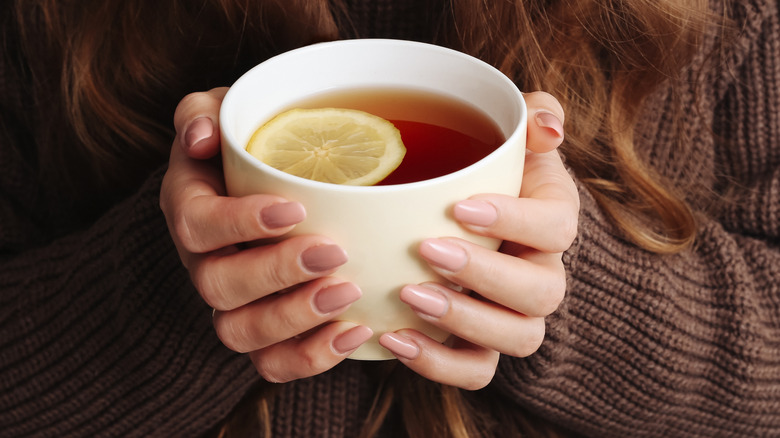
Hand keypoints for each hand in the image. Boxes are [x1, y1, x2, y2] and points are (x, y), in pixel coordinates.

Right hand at [160, 88, 372, 382]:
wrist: (271, 184)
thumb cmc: (253, 145)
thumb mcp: (228, 114)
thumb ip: (204, 112)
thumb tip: (200, 138)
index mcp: (190, 208)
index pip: (198, 224)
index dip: (240, 223)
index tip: (295, 209)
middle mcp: (203, 262)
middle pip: (219, 286)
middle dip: (277, 273)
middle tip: (334, 250)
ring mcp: (231, 304)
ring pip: (240, 333)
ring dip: (296, 319)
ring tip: (349, 294)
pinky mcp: (264, 333)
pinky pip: (272, 362)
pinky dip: (312, 357)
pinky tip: (357, 331)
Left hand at [378, 92, 578, 389]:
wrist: (466, 221)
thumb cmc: (487, 173)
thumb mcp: (509, 136)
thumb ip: (531, 115)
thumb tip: (546, 127)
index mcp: (552, 220)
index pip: (556, 227)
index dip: (515, 221)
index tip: (460, 207)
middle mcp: (544, 275)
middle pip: (539, 292)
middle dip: (485, 275)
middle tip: (428, 250)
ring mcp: (517, 317)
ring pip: (517, 337)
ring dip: (464, 322)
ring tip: (410, 296)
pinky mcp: (483, 347)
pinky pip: (477, 371)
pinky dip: (438, 364)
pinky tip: (394, 338)